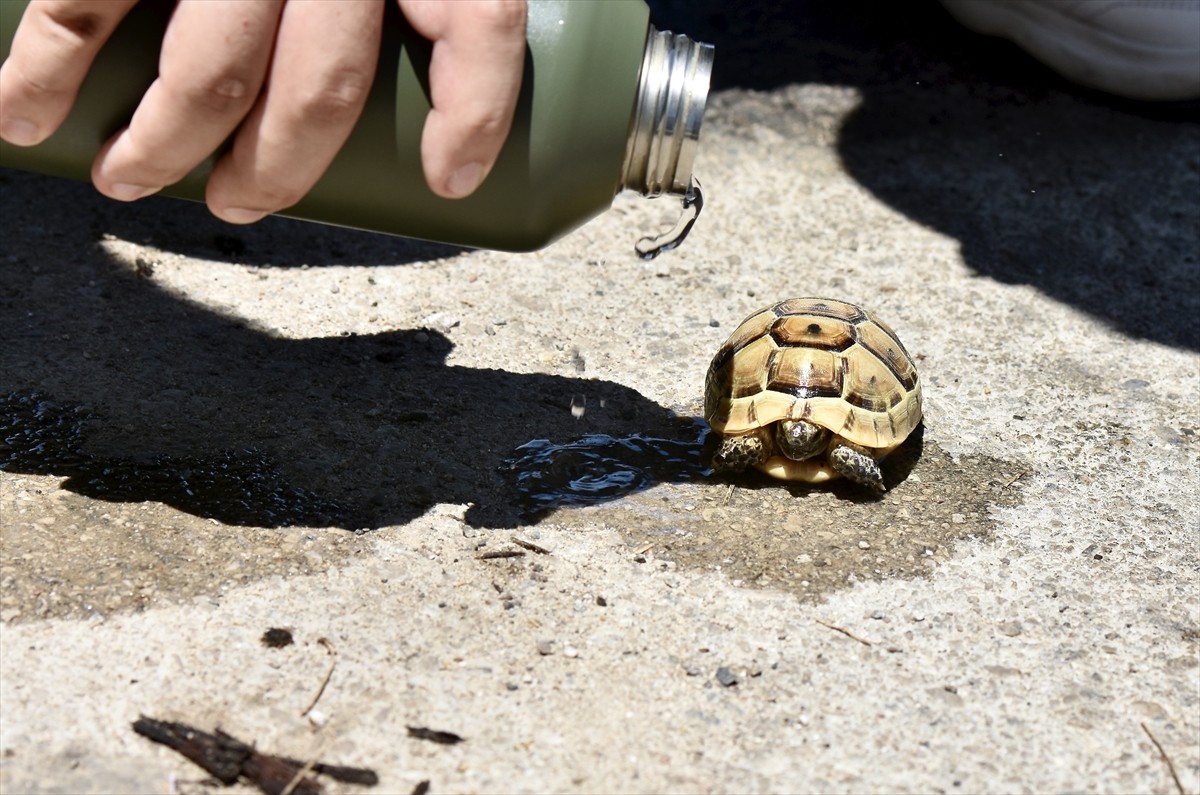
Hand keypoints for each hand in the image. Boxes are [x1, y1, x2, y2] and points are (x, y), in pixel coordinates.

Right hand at [0, 0, 527, 219]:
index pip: (477, 26)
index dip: (473, 118)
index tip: (451, 180)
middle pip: (323, 89)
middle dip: (278, 169)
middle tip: (239, 202)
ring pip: (211, 73)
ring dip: (164, 146)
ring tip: (124, 181)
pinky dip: (48, 65)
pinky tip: (25, 114)